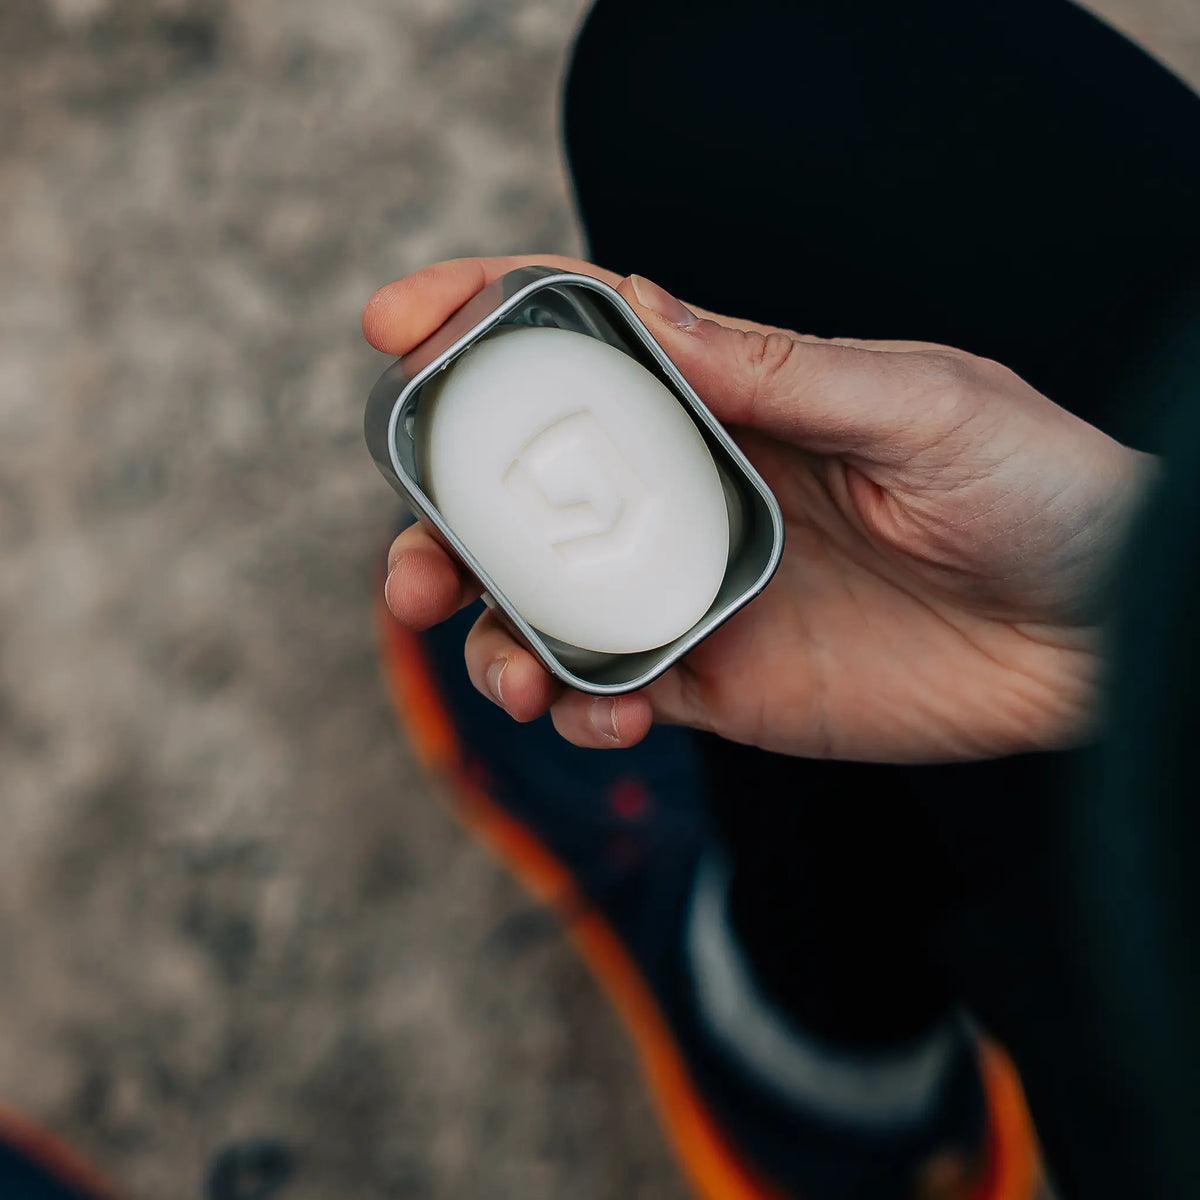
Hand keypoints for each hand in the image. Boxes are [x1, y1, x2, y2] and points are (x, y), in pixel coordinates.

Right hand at [364, 255, 1149, 761]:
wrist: (1110, 634)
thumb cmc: (1040, 490)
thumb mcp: (920, 402)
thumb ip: (775, 368)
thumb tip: (637, 304)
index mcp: (730, 400)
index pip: (580, 342)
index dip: (477, 321)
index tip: (394, 325)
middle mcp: (692, 491)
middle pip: (526, 491)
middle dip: (440, 521)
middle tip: (413, 568)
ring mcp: (695, 589)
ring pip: (546, 604)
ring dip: (492, 637)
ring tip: (507, 669)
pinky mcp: (717, 681)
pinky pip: (614, 691)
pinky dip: (583, 707)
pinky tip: (608, 712)